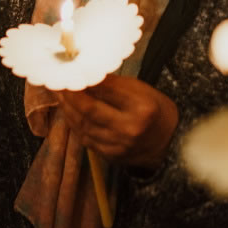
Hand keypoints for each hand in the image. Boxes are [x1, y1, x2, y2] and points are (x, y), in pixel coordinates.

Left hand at [56, 75, 178, 168]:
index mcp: (142, 108)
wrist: (170, 143)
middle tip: (57, 83)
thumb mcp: (141, 90)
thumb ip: (112, 84)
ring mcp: (119, 146)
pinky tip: (69, 112)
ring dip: (67, 109)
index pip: (104, 90)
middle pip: (89, 110)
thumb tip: (84, 73)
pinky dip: (75, 124)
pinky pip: (85, 138)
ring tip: (60, 95)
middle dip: (68, 95)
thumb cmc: (155, 110)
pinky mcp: (111, 156)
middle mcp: (130, 129)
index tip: (67, 71)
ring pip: (83, 126)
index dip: (82, 80)